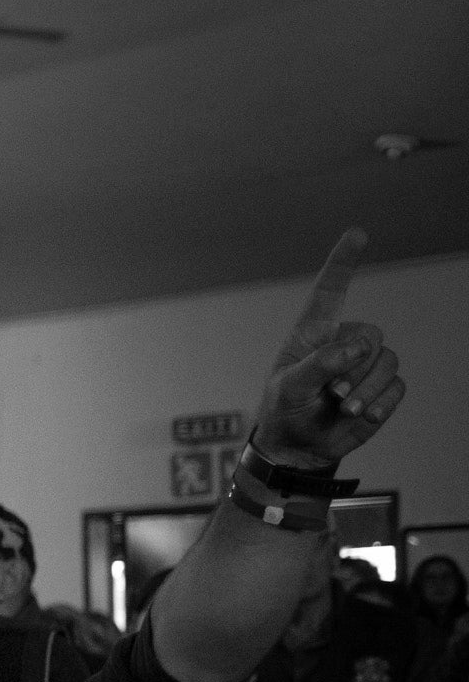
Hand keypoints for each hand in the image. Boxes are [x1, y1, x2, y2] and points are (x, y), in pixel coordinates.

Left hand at [252, 231, 405, 469]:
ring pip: (386, 361)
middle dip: (355, 365)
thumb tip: (356, 348)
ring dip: (366, 388)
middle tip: (332, 391)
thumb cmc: (285, 410)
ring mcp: (365, 365)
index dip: (343, 262)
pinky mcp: (381, 388)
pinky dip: (380, 402)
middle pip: (371, 334)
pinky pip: (397, 386)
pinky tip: (361, 415)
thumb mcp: (289, 388)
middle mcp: (343, 343)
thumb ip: (320, 364)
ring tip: (341, 405)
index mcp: (314, 333)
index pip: (330, 291)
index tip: (357, 233)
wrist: (298, 447)